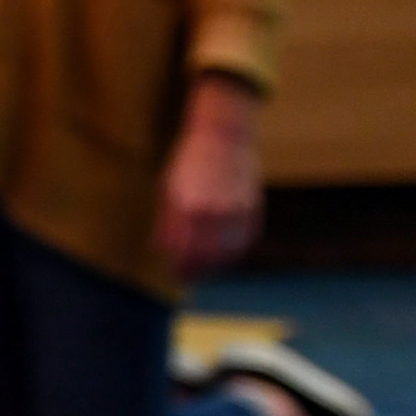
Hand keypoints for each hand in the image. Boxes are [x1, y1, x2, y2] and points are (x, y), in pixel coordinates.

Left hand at [154, 74, 264, 277]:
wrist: (222, 139)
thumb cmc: (188, 162)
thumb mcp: (168, 189)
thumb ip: (166, 221)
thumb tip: (162, 249)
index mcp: (188, 208)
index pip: (184, 251)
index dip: (180, 267)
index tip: (175, 274)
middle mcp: (214, 213)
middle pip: (206, 257)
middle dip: (197, 271)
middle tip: (188, 277)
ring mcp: (237, 212)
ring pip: (229, 253)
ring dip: (216, 265)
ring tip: (205, 269)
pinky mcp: (252, 209)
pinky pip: (244, 241)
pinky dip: (234, 252)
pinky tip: (224, 255)